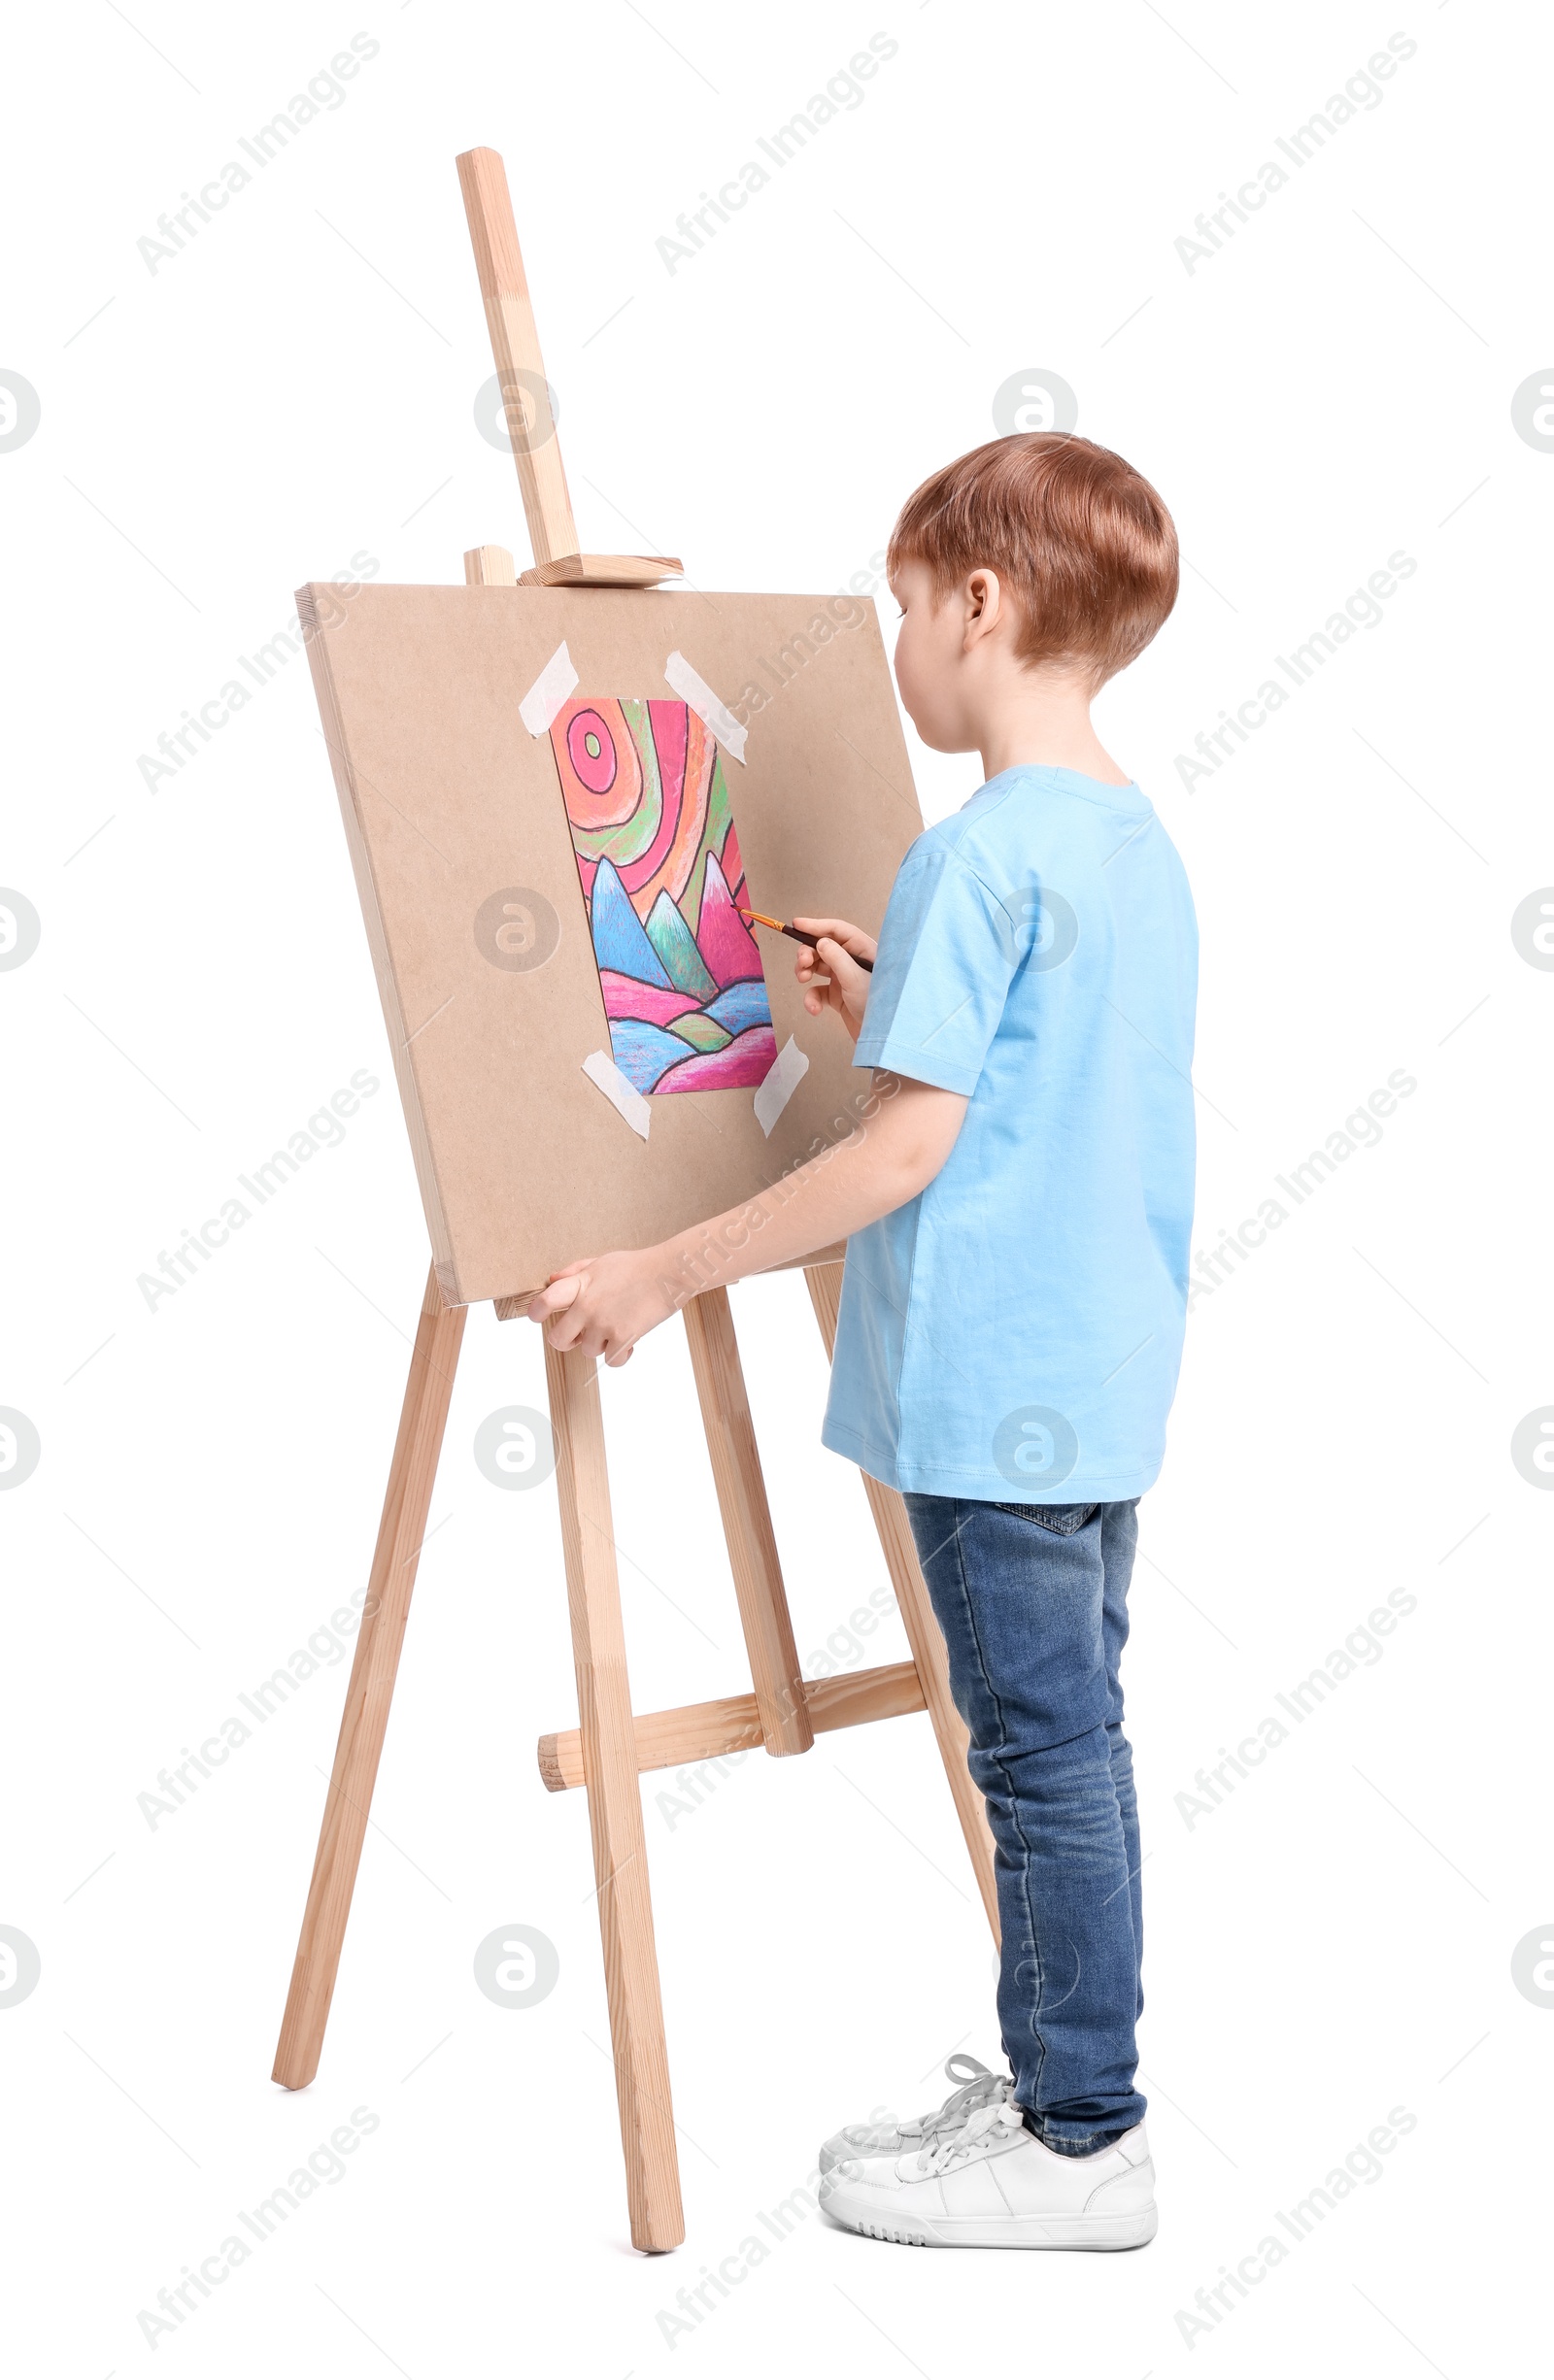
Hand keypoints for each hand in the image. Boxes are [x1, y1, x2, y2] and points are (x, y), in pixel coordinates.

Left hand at [526, 1248, 674, 1365]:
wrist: (670, 1272)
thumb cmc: (637, 1266)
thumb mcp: (602, 1262)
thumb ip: (575, 1271)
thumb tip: (552, 1280)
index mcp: (580, 1285)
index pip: (545, 1301)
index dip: (536, 1312)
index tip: (538, 1318)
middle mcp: (587, 1306)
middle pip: (558, 1339)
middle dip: (566, 1342)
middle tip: (577, 1337)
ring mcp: (603, 1323)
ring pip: (587, 1351)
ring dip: (601, 1345)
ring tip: (617, 1329)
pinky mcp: (622, 1337)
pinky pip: (611, 1361)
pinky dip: (620, 1355)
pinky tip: (629, 1342)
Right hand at [792, 916, 875, 1043]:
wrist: (881, 1041)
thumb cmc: (877, 1007)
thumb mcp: (854, 979)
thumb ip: (836, 958)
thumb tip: (820, 942)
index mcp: (865, 951)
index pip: (839, 931)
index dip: (817, 925)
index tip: (796, 924)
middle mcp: (854, 962)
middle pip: (824, 947)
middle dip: (808, 953)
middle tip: (801, 963)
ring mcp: (845, 979)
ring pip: (818, 967)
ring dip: (806, 971)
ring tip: (802, 979)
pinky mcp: (838, 997)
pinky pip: (818, 991)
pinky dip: (812, 998)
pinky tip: (814, 1009)